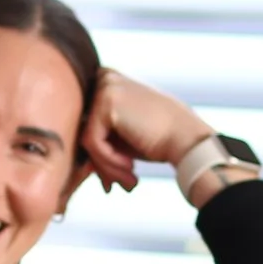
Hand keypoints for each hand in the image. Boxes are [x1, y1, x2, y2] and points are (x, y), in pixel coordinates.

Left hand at [77, 69, 210, 196]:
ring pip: (86, 140)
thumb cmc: (158, 140)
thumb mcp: (120, 135)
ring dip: (107, 167)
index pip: (85, 123)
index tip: (112, 179)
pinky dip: (110, 162)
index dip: (98, 156)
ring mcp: (105, 87)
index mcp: (107, 80)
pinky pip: (93, 143)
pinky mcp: (107, 102)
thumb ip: (97, 138)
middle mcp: (104, 77)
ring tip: (128, 181)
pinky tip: (131, 169)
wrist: (187, 140)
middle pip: (84, 130)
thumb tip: (75, 160)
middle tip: (117, 185)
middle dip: (100, 164)